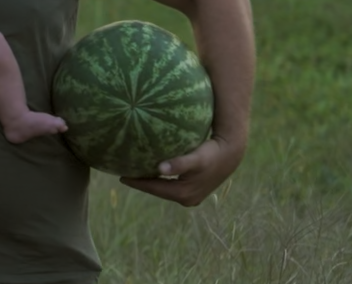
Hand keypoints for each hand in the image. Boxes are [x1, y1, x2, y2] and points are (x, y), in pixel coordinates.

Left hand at [120, 135, 244, 206]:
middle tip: (124, 173)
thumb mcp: (196, 158)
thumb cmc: (212, 153)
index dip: (137, 183)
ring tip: (134, 173)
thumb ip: (179, 163)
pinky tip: (152, 172)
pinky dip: (160, 180)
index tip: (121, 176)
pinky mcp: (194, 191)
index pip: (154, 188)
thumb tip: (160, 169)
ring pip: (164, 189)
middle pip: (158, 190)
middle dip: (142, 183)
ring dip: (151, 182)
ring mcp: (191, 197)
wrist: (231, 154)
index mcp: (184, 194)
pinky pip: (171, 186)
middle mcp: (187, 199)